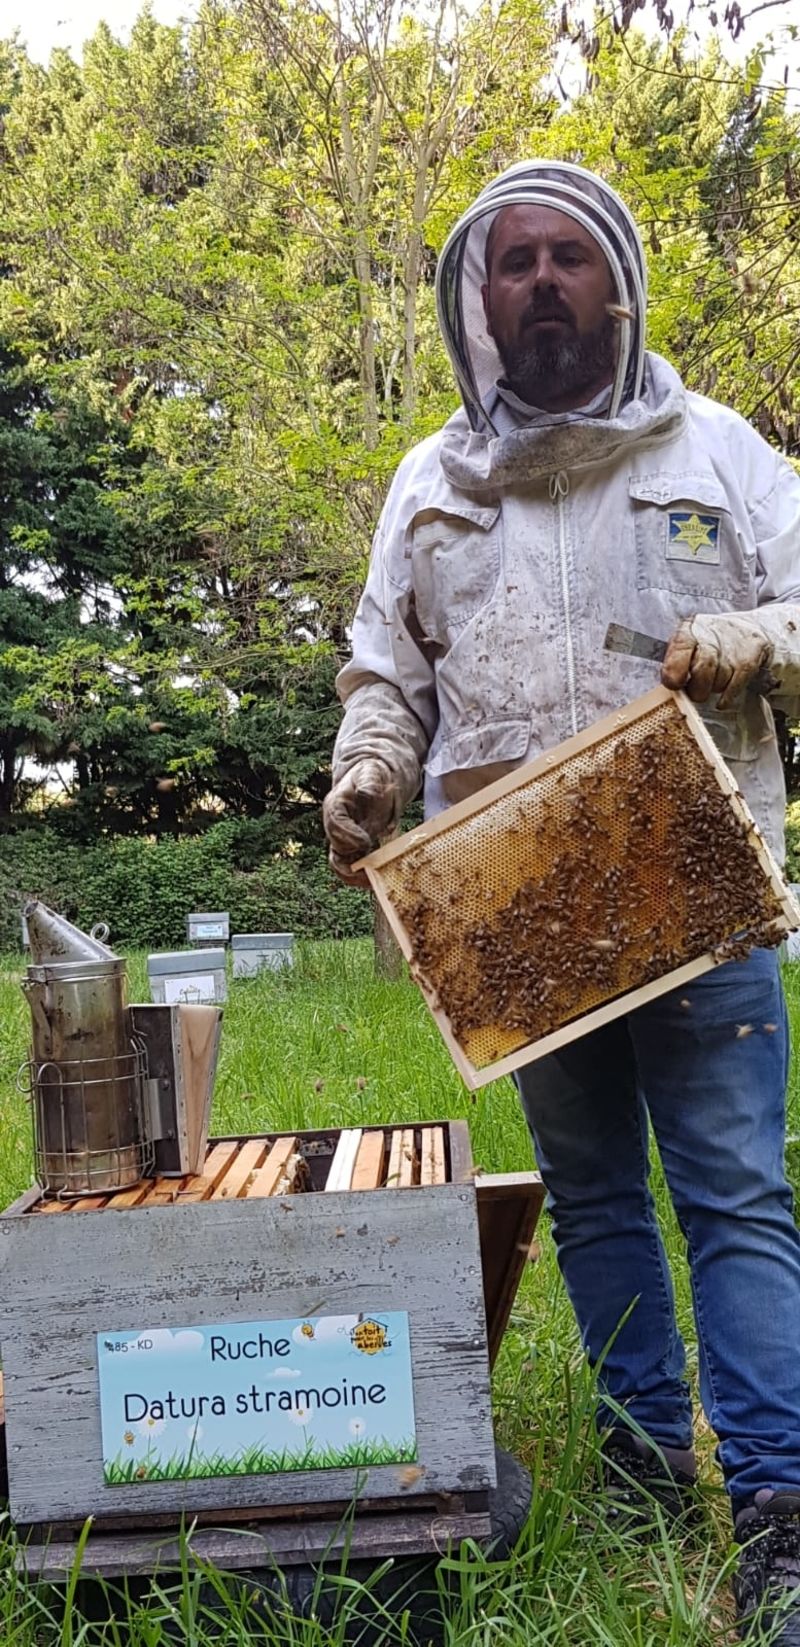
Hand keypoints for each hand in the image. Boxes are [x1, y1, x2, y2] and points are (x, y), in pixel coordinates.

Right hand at [323, 758, 397, 886]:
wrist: (375, 782)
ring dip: (353, 875)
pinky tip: (375, 880)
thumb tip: (367, 792)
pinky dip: (360, 877)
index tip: (366, 842)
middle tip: (370, 868)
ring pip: (339, 864)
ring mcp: (342, 839)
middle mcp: (335, 825)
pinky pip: (351, 867)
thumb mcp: (372, 772)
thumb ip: (369, 781)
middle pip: (336, 848)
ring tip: (370, 882)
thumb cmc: (372, 775)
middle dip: (351, 860)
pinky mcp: (353, 848)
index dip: (348, 835)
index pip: (335, 824)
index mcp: (335, 806)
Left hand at [661, 614, 774, 709]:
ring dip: (714, 688)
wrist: (752, 628)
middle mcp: (713, 635)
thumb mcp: (689, 644)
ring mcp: (734, 647)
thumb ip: (676, 662)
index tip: (675, 684)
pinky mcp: (749, 659)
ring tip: (714, 681)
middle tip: (696, 691)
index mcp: (690, 629)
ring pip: (718, 681)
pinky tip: (722, 699)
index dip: (675, 670)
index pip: (680, 647)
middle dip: (697, 688)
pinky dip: (726, 697)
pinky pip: (734, 687)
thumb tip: (669, 683)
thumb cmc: (711, 643)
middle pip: (702, 668)